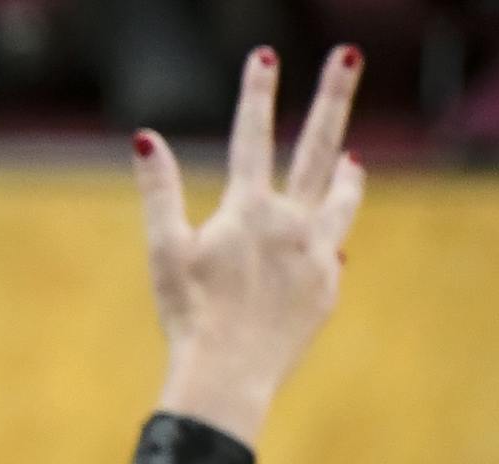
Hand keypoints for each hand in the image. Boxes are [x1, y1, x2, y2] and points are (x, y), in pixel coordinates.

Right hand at [138, 45, 367, 446]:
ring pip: (340, 200)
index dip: (257, 92)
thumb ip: (159, 191)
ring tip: (353, 159)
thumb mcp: (165, 250)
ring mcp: (317, 255)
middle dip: (333, 96)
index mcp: (249, 210)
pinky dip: (330, 237)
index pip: (252, 136)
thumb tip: (145, 139)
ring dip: (345, 174)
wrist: (229, 375)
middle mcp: (293, 223)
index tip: (264, 54)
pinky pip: (332, 252)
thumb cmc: (188, 314)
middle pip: (318, 146)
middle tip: (348, 56)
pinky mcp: (327, 289)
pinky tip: (330, 241)